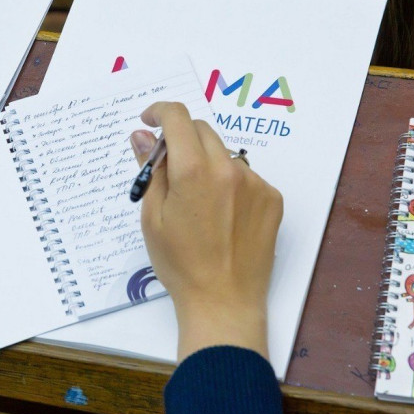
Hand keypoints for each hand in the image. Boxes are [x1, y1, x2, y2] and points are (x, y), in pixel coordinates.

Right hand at [130, 102, 281, 361]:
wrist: (223, 301)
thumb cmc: (180, 264)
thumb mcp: (152, 216)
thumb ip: (150, 169)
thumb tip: (142, 136)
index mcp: (193, 171)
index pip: (178, 117)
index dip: (160, 112)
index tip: (149, 120)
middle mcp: (228, 168)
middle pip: (201, 130)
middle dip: (181, 138)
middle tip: (168, 167)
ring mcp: (255, 182)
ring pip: (223, 153)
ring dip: (206, 161)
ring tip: (196, 200)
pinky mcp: (272, 198)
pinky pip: (244, 174)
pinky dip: (228, 182)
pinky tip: (220, 213)